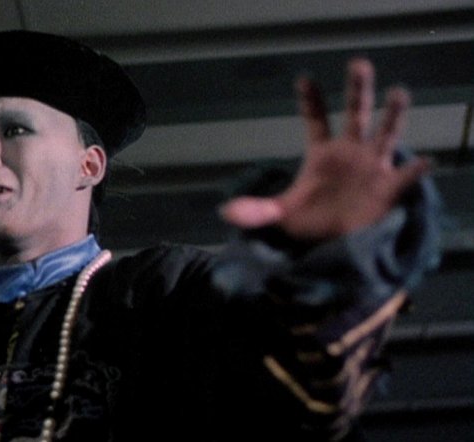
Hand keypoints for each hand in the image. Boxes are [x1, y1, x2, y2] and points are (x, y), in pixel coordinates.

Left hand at [220, 58, 429, 239]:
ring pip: (387, 134)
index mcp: (323, 154)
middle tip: (358, 64)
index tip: (304, 79)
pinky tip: (424, 161)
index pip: (315, 121)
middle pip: (356, 114)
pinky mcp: (389, 188)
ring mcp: (372, 167)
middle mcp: (350, 153)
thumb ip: (256, 211)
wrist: (339, 244)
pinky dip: (415, 170)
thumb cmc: (313, 221)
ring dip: (393, 115)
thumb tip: (224, 211)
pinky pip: (406, 176)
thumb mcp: (282, 215)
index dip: (310, 102)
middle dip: (357, 90)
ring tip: (398, 92)